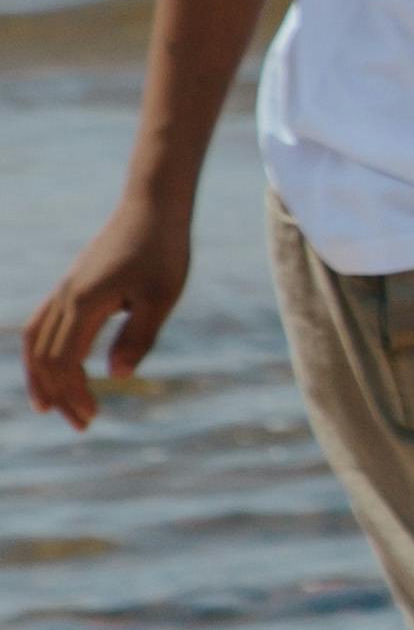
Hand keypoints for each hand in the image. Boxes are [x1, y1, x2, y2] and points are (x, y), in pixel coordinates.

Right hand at [25, 201, 190, 430]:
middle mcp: (66, 297)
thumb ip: (139, 336)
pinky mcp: (71, 284)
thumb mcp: (162, 296)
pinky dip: (42, 351)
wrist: (154, 205)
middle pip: (44, 357)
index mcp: (84, 303)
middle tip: (81, 424)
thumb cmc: (164, 249)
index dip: (74, 394)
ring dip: (41, 375)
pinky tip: (56, 366)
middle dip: (58, 394)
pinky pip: (42, 324)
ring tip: (50, 405)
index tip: (93, 417)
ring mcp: (65, 289)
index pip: (65, 362)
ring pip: (34, 340)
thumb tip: (117, 375)